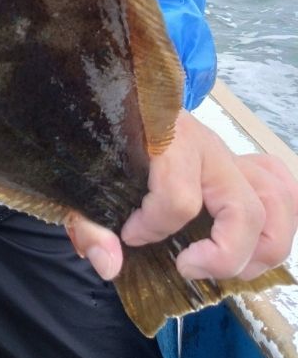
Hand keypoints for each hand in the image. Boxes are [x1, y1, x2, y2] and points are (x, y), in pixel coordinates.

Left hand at [66, 110, 297, 281]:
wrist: (112, 92)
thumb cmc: (100, 135)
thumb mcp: (80, 178)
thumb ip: (87, 223)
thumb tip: (109, 264)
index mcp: (165, 140)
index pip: (179, 198)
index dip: (154, 228)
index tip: (131, 234)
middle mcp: (208, 146)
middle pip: (244, 210)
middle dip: (222, 255)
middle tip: (185, 265)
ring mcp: (230, 154)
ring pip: (277, 202)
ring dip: (260, 249)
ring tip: (222, 265)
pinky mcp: (240, 165)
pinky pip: (282, 188)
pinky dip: (277, 222)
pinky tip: (246, 244)